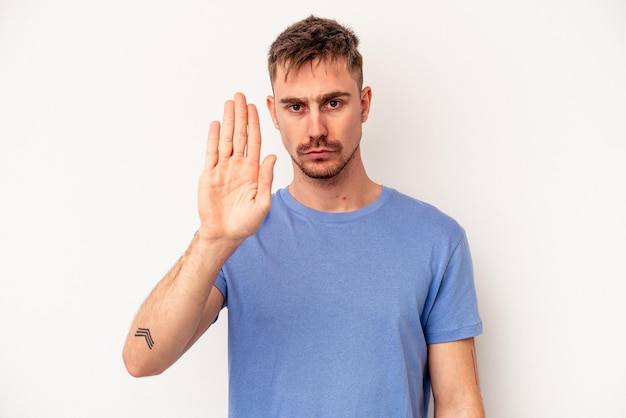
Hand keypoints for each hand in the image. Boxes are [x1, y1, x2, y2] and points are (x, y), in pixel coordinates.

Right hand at [197, 93, 275, 242]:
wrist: (224, 234)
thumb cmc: (245, 223)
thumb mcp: (262, 203)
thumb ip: (266, 179)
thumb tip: (273, 157)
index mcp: (253, 171)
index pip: (254, 142)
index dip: (254, 124)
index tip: (255, 107)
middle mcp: (238, 166)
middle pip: (240, 135)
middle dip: (241, 115)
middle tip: (240, 96)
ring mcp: (223, 169)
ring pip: (225, 139)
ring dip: (227, 121)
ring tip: (229, 103)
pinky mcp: (209, 175)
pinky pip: (211, 152)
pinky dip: (213, 138)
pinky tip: (215, 124)